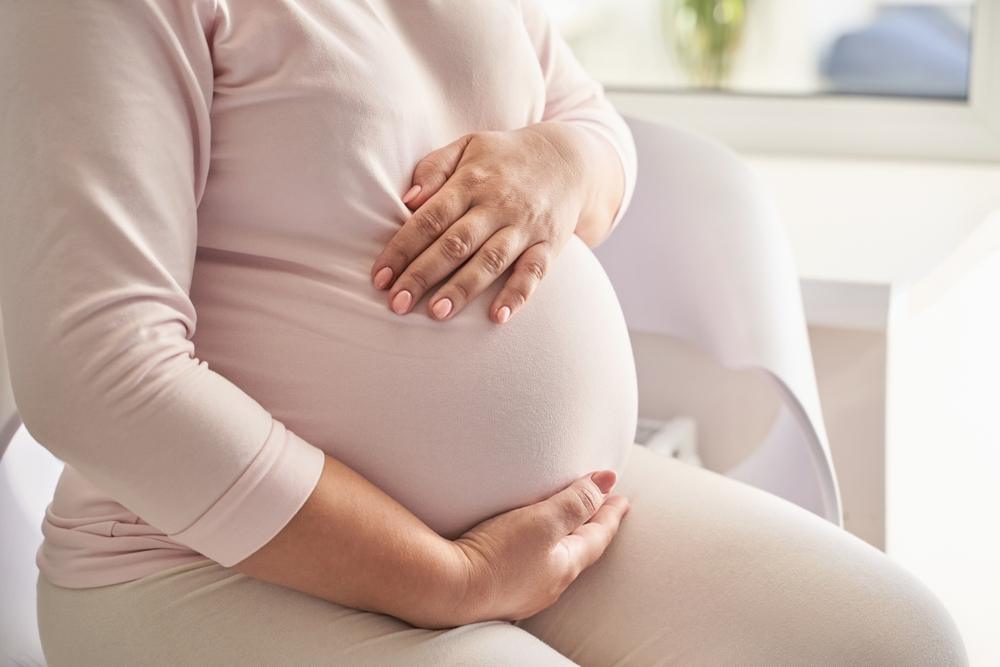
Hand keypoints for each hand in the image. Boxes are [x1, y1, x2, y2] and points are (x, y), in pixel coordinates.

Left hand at [370, 123, 590, 323]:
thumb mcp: (468, 147)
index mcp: (471, 182)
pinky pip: (534, 273)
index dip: (403, 249)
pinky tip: (497, 317)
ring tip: (437, 314)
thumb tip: (408, 199)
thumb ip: (434, 168)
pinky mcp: (549, 245)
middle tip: (397, 304)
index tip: (380, 277)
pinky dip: (517, 295)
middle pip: (455, 244)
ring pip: (490, 261)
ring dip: (463, 289)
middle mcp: (497, 206)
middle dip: (423, 275)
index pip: (430, 219)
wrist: (570, 159)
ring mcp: (525, 227)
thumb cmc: (505, 158)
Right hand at [445, 469, 629, 624]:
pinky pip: (528, 566)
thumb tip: (608, 481)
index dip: (610, 513)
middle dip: (591, 526)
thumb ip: (576, 500)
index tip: (622, 498)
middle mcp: (548, 582)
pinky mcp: (497, 589)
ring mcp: (523, 590)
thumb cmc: (497, 555)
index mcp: (565, 564)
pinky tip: (525, 550)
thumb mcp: (544, 520)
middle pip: (579, 548)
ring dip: (564, 538)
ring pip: (554, 559)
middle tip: (600, 509)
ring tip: (566, 525)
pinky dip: (537, 550)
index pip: (597, 535)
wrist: (447, 589)